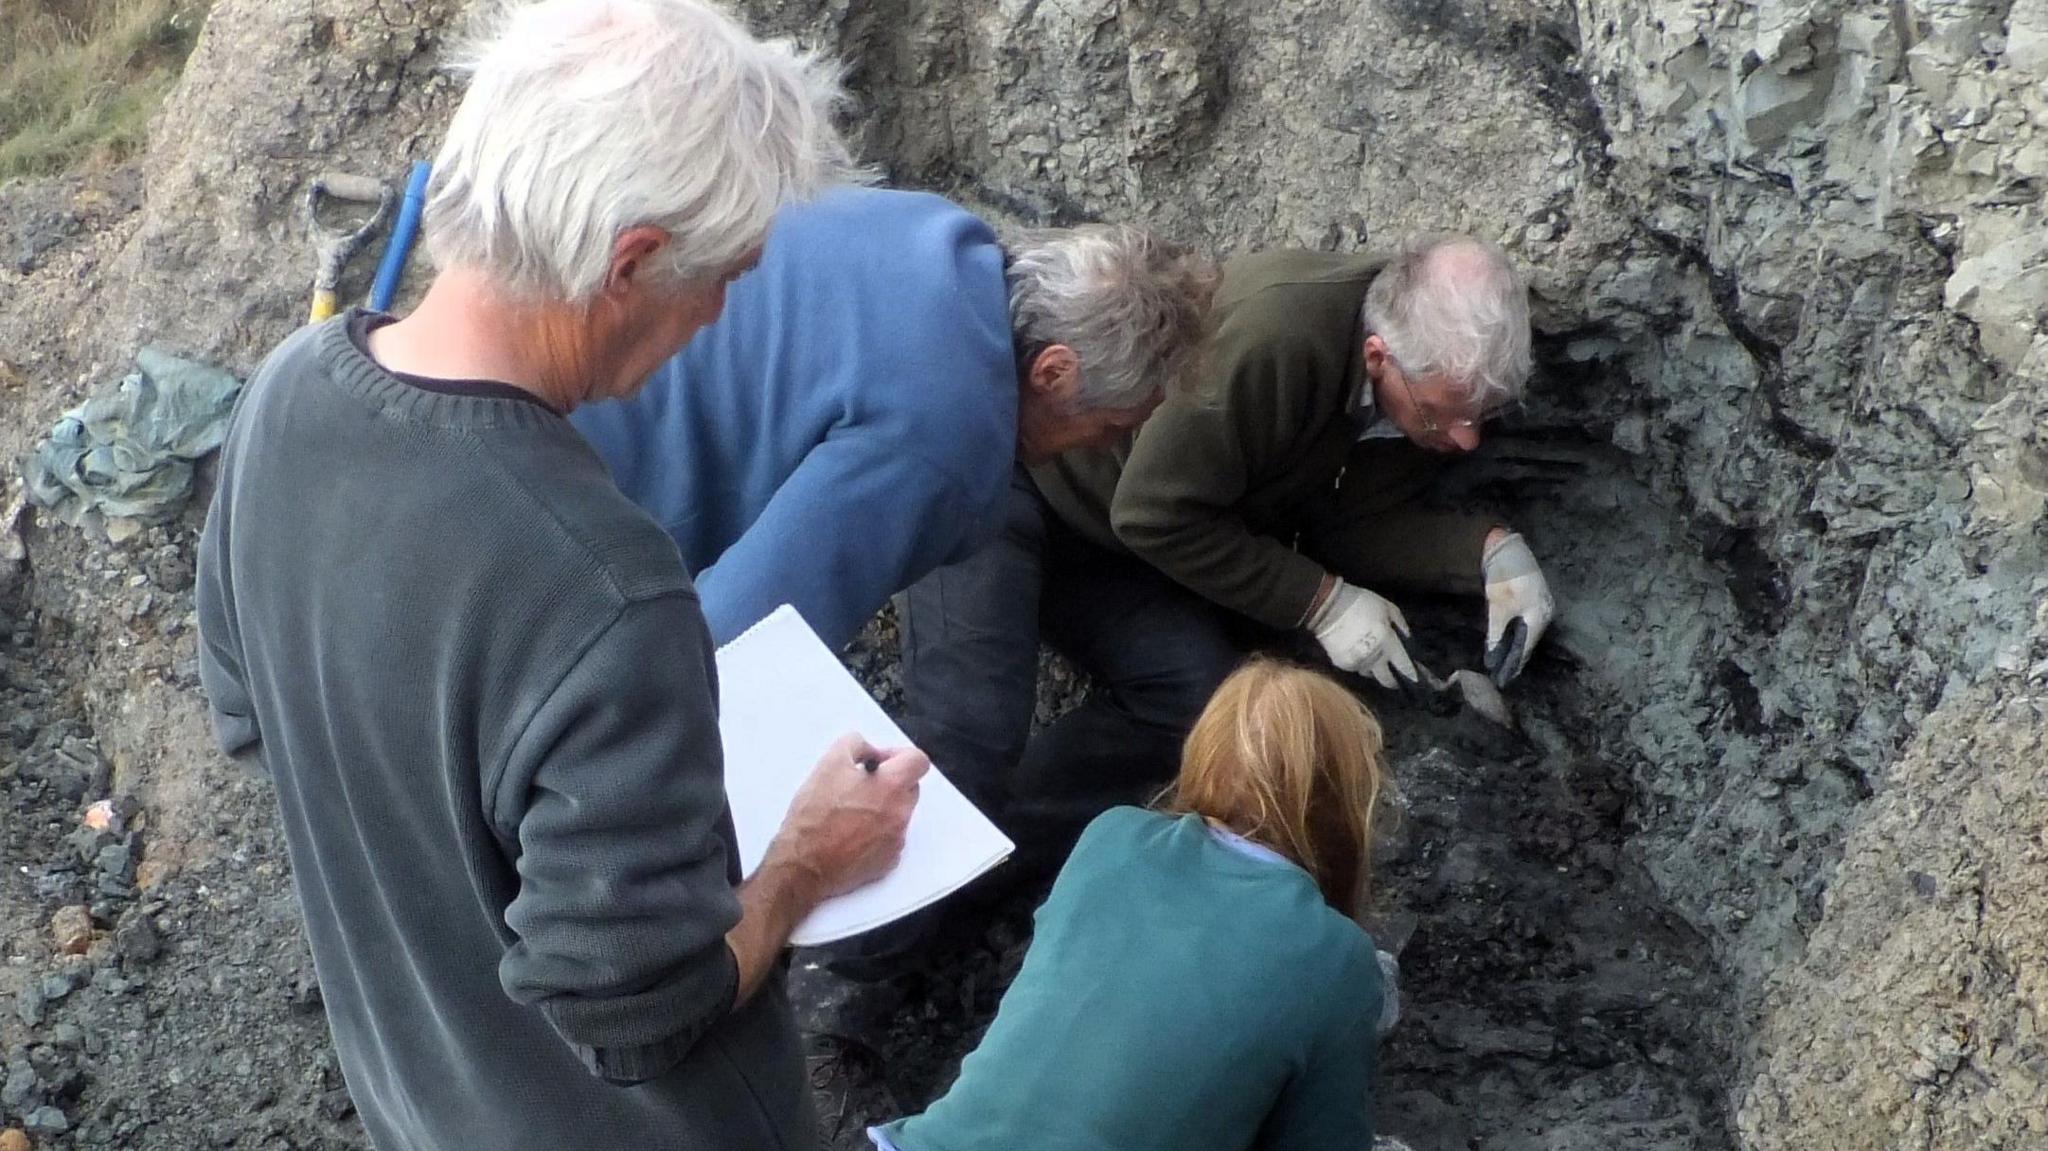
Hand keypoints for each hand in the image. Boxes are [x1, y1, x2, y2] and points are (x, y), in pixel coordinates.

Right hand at [766, 734, 926, 900]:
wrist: (804, 864)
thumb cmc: (814, 818)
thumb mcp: (828, 764)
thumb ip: (854, 744)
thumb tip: (868, 749)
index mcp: (891, 786)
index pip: (918, 760)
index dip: (898, 756)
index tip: (879, 761)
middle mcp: (900, 813)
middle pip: (909, 787)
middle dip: (888, 782)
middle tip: (859, 786)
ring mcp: (896, 839)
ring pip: (897, 814)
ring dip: (880, 808)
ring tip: (848, 813)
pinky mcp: (888, 861)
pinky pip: (890, 839)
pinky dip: (876, 834)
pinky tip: (850, 834)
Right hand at [1308, 579, 1427, 690]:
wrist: (1328, 606)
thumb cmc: (1361, 603)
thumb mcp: (1387, 607)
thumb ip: (1401, 624)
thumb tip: (1407, 639)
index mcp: (1387, 643)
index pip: (1403, 666)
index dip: (1410, 673)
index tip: (1413, 675)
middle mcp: (1373, 658)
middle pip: (1386, 680)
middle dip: (1392, 679)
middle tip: (1393, 673)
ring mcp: (1357, 663)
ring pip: (1370, 674)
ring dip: (1374, 668)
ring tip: (1372, 656)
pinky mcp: (1342, 664)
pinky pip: (1356, 667)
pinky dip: (1360, 662)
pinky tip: (1358, 650)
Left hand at [1481, 529, 1553, 686]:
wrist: (1505, 548)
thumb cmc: (1503, 577)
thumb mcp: (1498, 608)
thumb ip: (1497, 634)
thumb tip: (1493, 658)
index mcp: (1539, 616)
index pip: (1525, 647)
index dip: (1513, 665)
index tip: (1503, 680)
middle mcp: (1545, 612)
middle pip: (1530, 642)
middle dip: (1517, 660)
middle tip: (1504, 678)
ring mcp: (1542, 605)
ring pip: (1529, 633)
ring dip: (1518, 648)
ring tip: (1508, 666)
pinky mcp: (1534, 599)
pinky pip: (1528, 624)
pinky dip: (1519, 636)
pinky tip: (1512, 643)